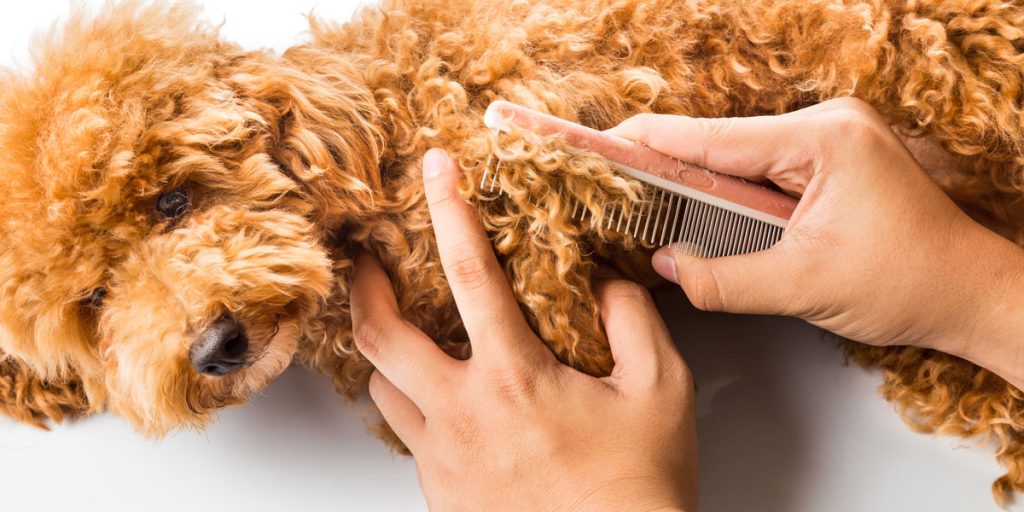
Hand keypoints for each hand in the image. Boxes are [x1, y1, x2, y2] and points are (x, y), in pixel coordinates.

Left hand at [350, 148, 696, 511]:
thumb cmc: (637, 489)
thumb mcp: (660, 390)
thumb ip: (633, 321)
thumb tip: (606, 285)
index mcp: (513, 377)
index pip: (468, 273)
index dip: (449, 210)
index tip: (435, 170)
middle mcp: (462, 414)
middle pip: (380, 336)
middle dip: (364, 287)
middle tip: (367, 262)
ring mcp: (443, 458)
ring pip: (384, 388)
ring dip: (389, 353)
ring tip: (406, 334)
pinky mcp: (441, 493)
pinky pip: (407, 434)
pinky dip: (414, 404)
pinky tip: (444, 400)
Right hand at [608, 97, 1023, 388]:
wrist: (970, 294)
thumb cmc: (912, 283)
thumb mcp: (806, 287)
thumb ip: (725, 279)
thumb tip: (665, 266)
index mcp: (823, 139)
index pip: (711, 138)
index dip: (646, 144)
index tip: (595, 146)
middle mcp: (825, 125)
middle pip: (717, 142)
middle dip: (662, 166)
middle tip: (608, 186)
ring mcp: (828, 140)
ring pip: (734, 158)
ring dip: (692, 183)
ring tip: (638, 202)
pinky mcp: (826, 162)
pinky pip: (757, 171)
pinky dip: (723, 194)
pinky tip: (692, 212)